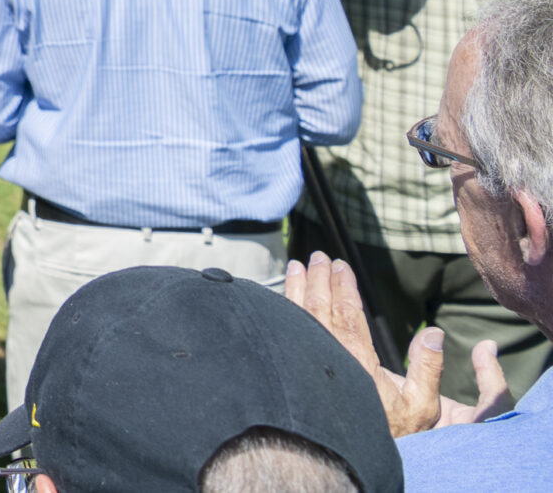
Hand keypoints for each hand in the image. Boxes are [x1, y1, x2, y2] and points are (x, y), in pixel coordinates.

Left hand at [282, 251, 511, 434]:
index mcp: (360, 364)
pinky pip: (289, 334)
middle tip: (317, 256)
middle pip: (320, 310)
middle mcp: (331, 360)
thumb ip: (428, 368)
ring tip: (294, 266)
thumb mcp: (423, 406)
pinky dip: (284, 311)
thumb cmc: (395, 431)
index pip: (348, 315)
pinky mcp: (300, 372)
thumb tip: (434, 333)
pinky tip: (280, 297)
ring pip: (299, 318)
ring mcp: (311, 365)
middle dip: (318, 279)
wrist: (354, 457)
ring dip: (296, 289)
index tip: (339, 265)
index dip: (343, 287)